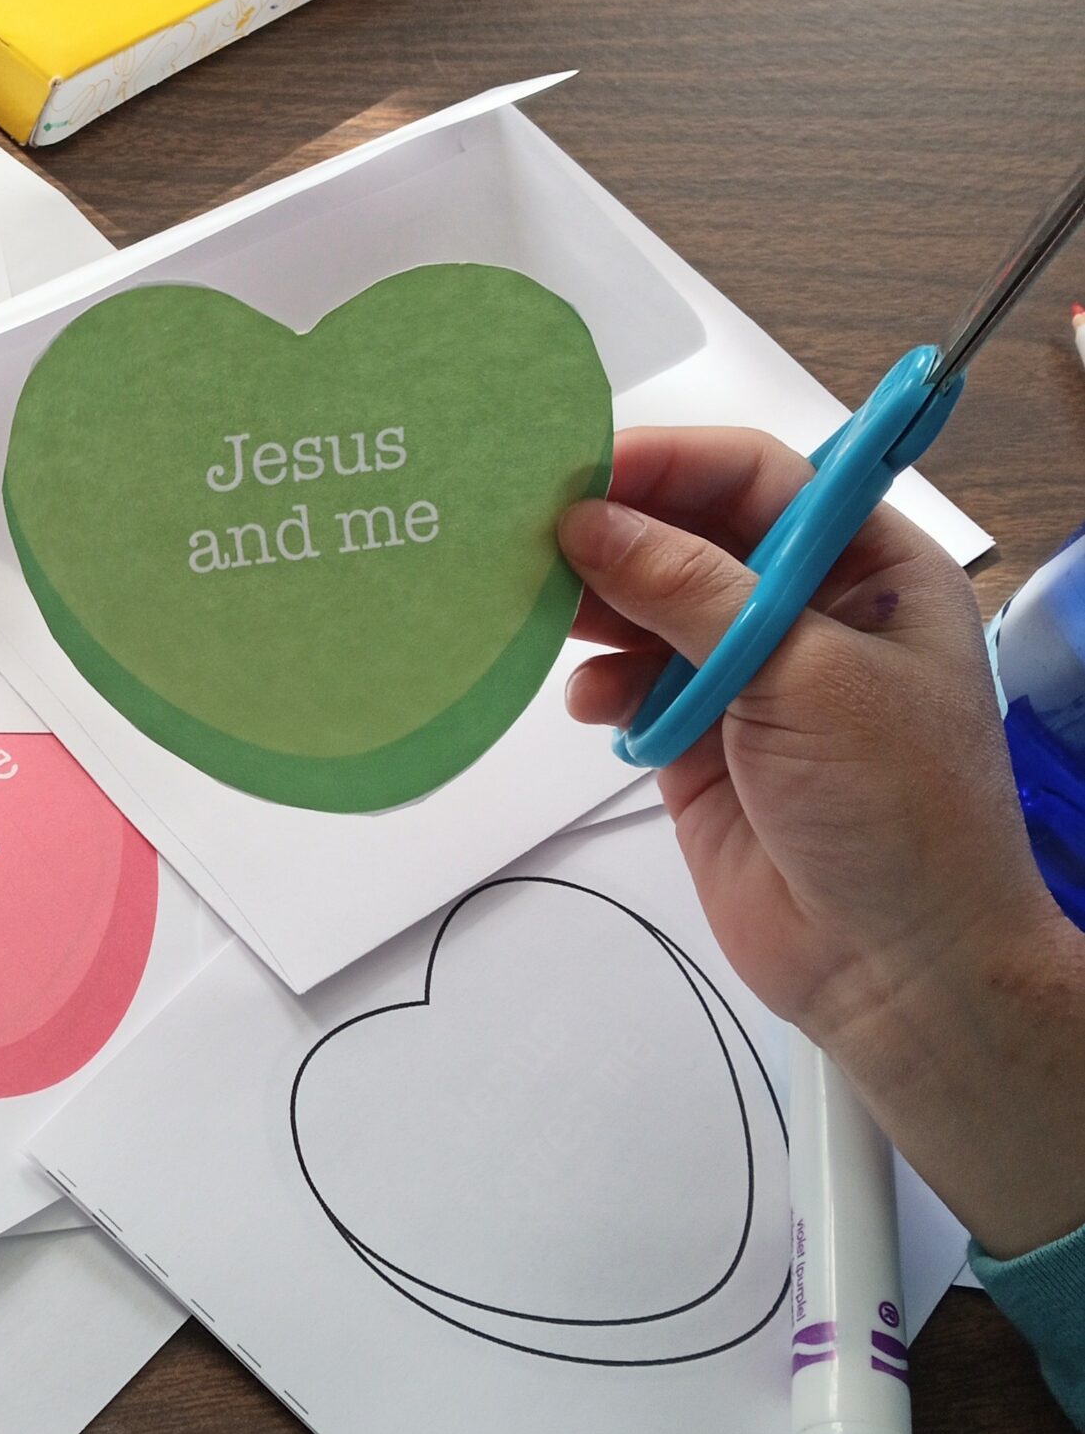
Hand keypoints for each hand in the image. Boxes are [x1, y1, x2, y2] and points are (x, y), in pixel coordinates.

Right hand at [562, 426, 1084, 1260]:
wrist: (900, 966)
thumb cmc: (901, 814)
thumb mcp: (802, 675)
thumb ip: (691, 593)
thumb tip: (592, 523)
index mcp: (870, 566)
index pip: (756, 480)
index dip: (669, 467)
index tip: (580, 472)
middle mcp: (809, 610)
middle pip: (692, 537)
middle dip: (617, 536)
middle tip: (532, 538)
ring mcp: (751, 678)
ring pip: (651, 609)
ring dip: (597, 609)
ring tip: (547, 615)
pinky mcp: (701, 743)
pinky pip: (632, 688)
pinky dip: (601, 686)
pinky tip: (589, 700)